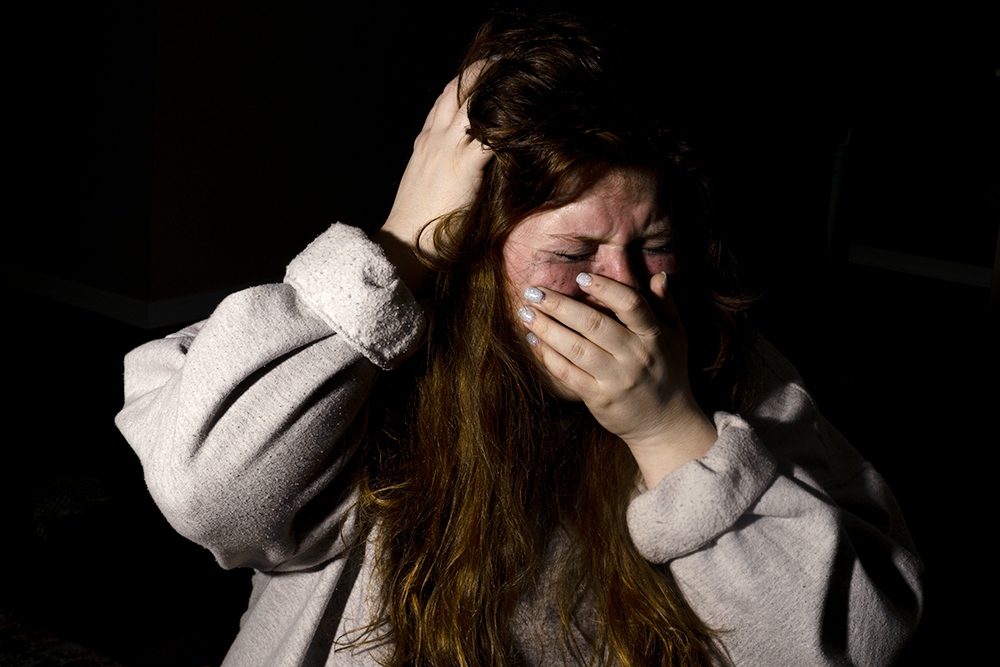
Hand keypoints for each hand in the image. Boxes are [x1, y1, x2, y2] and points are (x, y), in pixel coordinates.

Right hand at [373, 62, 493, 291]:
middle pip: (456, 92)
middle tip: (502, 60)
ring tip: (515, 73)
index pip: (442, 100)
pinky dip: (505, 123)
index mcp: (424, 143)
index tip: (481, 71)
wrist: (402, 244)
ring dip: (493, 87)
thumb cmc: (417, 223)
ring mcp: (447, 151)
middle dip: (480, 72)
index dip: (462, 82)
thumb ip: (440, 167)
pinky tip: (522, 116)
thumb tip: (459, 163)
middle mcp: (434, 139)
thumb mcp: (424, 184)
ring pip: (470, 105)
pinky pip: (488, 136)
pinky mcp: (463, 167)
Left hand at [518, 273, 716, 485]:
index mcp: (654, 336)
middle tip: (534, 291)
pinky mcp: (599, 398)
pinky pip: (568, 374)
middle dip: (559, 305)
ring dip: (547, 328)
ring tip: (525, 313)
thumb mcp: (677, 337)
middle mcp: (635, 356)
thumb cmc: (670, 374)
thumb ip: (667, 305)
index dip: (605, 288)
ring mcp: (616, 379)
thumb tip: (657, 276)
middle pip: (593, 324)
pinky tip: (533, 340)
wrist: (666, 425)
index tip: (581, 277)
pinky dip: (548, 356)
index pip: (631, 305)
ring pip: (575, 348)